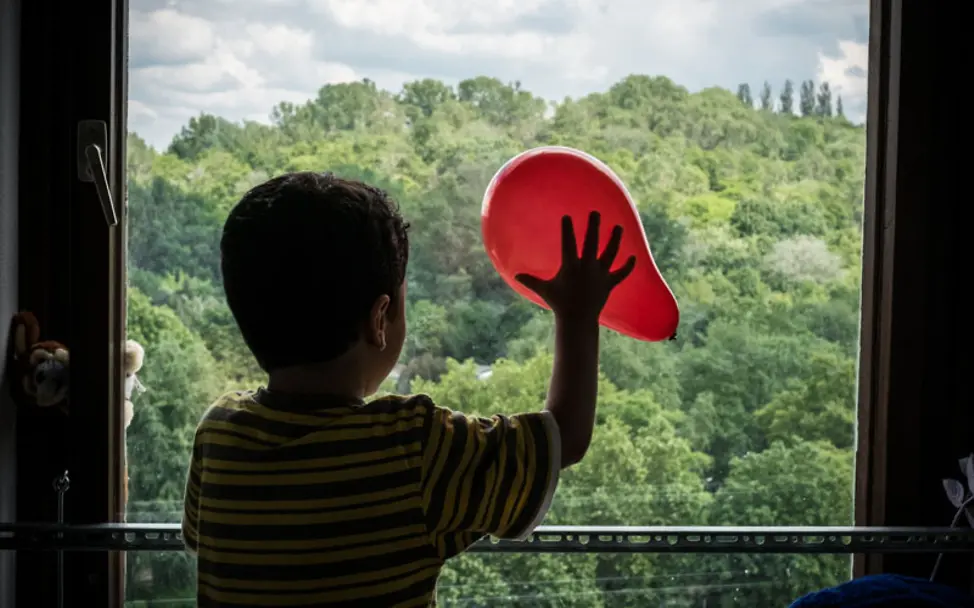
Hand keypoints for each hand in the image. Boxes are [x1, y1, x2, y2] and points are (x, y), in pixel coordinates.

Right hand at [516, 211, 635, 321]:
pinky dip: (628, 266)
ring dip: (615, 240)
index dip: (567, 229)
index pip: (568, 243)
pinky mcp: (609, 284)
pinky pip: (621, 273)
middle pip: (592, 242)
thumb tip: (515, 275)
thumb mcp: (544, 290)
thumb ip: (531, 281)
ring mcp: (600, 275)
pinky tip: (633, 257)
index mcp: (571, 266)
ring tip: (619, 227)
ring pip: (610, 253)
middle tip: (596, 213)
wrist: (577, 320)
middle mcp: (587, 267)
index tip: (567, 216)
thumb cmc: (559, 303)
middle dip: (594, 226)